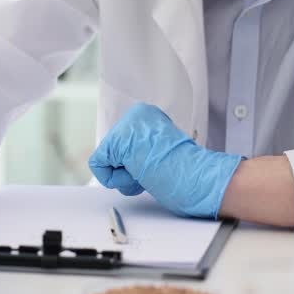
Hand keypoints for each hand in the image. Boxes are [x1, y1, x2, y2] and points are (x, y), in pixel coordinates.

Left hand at [88, 103, 243, 218]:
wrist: (194, 173)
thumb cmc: (185, 169)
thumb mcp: (160, 151)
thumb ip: (143, 149)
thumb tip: (129, 159)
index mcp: (148, 115)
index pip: (126, 144)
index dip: (136, 163)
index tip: (153, 166)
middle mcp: (135, 114)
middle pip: (115, 152)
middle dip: (129, 169)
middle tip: (151, 171)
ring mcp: (126, 126)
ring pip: (108, 159)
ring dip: (126, 175)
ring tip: (147, 171)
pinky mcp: (116, 140)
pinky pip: (99, 165)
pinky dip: (115, 178)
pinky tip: (137, 173)